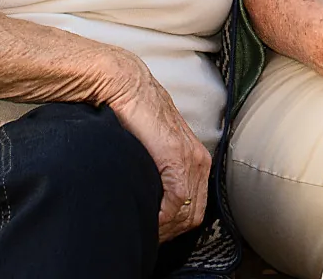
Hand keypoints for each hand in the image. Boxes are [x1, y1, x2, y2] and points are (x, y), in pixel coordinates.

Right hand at [95, 58, 213, 240]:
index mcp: (195, 158)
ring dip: (165, 228)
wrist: (124, 86)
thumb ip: (155, 170)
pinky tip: (147, 221)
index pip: (194, 208)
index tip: (154, 234)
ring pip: (186, 212)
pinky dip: (162, 218)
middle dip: (170, 232)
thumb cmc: (130, 115)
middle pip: (193, 215)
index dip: (174, 227)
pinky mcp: (176, 157)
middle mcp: (199, 159)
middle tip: (148, 237)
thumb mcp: (150, 149)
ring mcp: (191, 158)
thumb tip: (147, 198)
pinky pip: (176, 201)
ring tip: (144, 231)